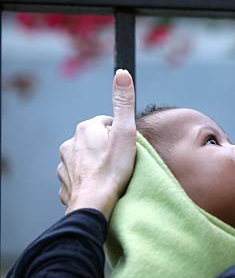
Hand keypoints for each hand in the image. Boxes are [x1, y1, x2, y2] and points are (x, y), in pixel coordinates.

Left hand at [56, 69, 135, 219]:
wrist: (94, 204)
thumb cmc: (113, 169)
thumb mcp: (125, 132)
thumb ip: (124, 103)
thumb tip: (122, 73)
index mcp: (85, 129)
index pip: (107, 123)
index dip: (121, 134)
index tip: (128, 147)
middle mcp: (70, 143)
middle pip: (96, 140)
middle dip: (108, 148)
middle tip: (122, 162)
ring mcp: (64, 164)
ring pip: (86, 157)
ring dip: (97, 163)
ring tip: (111, 175)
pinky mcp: (65, 182)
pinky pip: (79, 175)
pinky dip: (88, 178)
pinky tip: (99, 185)